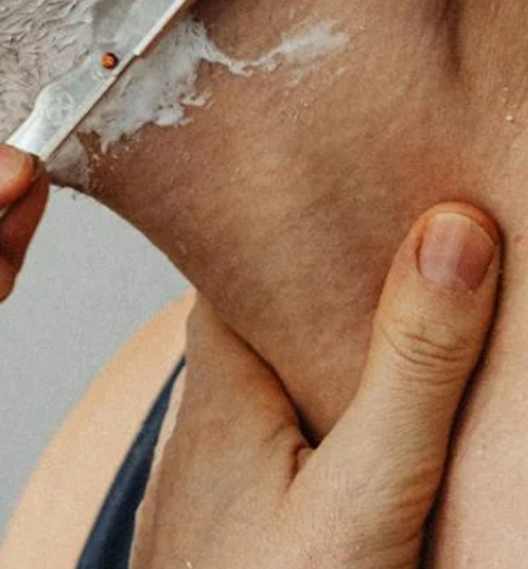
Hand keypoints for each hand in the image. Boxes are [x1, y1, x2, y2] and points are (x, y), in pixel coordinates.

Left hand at [132, 204, 499, 568]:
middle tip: (415, 221)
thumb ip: (410, 370)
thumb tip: (452, 232)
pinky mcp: (245, 497)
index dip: (308, 210)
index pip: (249, 253)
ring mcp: (224, 451)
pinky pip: (287, 418)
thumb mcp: (366, 492)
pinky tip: (382, 410)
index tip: (369, 167)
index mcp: (225, 371)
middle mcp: (212, 399)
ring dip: (339, 336)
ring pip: (280, 360)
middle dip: (334, 271)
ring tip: (418, 302)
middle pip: (270, 301)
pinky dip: (333, 398)